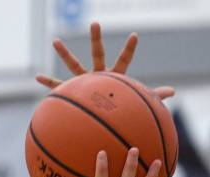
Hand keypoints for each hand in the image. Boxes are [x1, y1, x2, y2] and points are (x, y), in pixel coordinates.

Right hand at [37, 22, 173, 101]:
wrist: (104, 120)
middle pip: (97, 53)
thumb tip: (173, 92)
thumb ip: (154, 96)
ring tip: (55, 40)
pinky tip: (36, 77)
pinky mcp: (74, 92)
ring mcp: (84, 82)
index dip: (129, 49)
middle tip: (96, 23)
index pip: (124, 60)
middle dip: (96, 39)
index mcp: (114, 77)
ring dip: (65, 53)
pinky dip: (49, 83)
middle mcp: (98, 75)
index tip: (134, 35)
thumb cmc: (122, 110)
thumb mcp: (138, 103)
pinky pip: (59, 87)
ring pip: (73, 65)